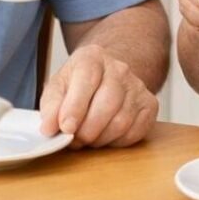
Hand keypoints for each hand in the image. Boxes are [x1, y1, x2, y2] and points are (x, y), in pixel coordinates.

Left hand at [39, 45, 158, 147]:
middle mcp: (119, 68)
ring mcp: (137, 85)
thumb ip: (51, 106)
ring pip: (122, 121)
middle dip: (87, 130)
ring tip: (88, 138)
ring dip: (100, 138)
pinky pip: (135, 131)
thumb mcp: (58, 87)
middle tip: (74, 140)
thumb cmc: (79, 85)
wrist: (107, 77)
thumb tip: (49, 128)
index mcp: (92, 57)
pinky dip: (117, 142)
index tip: (66, 128)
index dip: (75, 107)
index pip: (87, 79)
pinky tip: (106, 136)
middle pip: (107, 103)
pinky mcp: (149, 104)